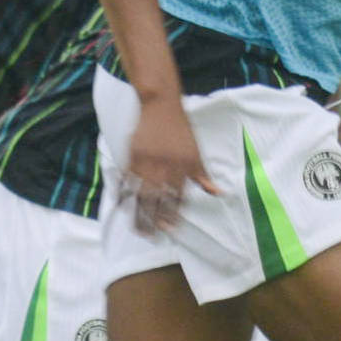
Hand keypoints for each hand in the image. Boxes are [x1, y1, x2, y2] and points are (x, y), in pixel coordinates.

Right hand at [120, 96, 218, 234]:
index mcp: (181, 167)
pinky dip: (123, 194)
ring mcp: (145, 162)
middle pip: (158, 200)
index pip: (178, 197)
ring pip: (141, 194)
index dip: (174, 214)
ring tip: (138, 229)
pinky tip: (122, 206)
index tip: (172, 228)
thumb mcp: (197, 152)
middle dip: (154, 221)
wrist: (161, 105)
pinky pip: (126, 180)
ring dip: (139, 214)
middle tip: (153, 236)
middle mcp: (163, 167)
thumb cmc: (181, 129)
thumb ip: (203, 176)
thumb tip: (217, 193)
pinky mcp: (132, 156)